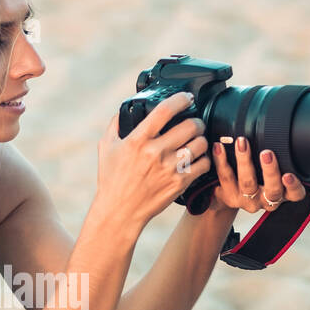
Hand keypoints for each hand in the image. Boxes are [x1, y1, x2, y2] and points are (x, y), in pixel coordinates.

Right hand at [98, 92, 211, 231]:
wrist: (119, 212)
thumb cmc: (112, 180)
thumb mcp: (106, 148)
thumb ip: (115, 125)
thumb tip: (125, 109)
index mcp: (138, 140)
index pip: (165, 110)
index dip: (181, 99)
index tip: (187, 98)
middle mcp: (155, 152)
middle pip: (190, 125)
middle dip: (196, 121)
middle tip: (195, 123)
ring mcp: (169, 169)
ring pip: (200, 144)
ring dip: (201, 139)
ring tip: (196, 141)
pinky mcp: (179, 183)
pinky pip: (203, 164)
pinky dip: (204, 159)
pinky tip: (197, 159)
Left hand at [210, 139, 307, 213]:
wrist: (229, 195)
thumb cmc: (258, 177)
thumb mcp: (272, 171)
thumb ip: (279, 157)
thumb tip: (280, 127)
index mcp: (282, 194)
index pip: (295, 193)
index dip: (293, 186)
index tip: (288, 175)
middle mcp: (266, 200)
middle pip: (272, 190)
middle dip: (270, 171)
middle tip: (267, 153)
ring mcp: (248, 200)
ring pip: (247, 183)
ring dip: (245, 161)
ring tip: (242, 144)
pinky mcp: (229, 197)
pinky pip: (225, 178)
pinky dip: (222, 161)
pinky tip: (219, 147)